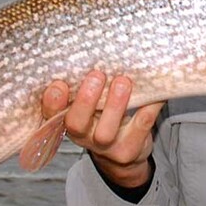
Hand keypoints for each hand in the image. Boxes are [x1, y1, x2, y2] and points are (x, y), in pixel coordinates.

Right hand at [41, 71, 163, 188]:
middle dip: (85, 100)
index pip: (51, 115)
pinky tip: (154, 93)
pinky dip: (148, 108)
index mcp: (69, 120)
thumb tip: (96, 50)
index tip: (58, 84)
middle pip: (76, 124)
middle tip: (96, 75)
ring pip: (106, 132)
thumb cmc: (103, 118)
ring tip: (122, 82)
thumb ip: (86, 85)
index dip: (51, 102)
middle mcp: (83, 137)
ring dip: (114, 105)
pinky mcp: (129, 150)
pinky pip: (140, 127)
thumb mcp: (90, 105)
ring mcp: (106, 147)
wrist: (124, 156)